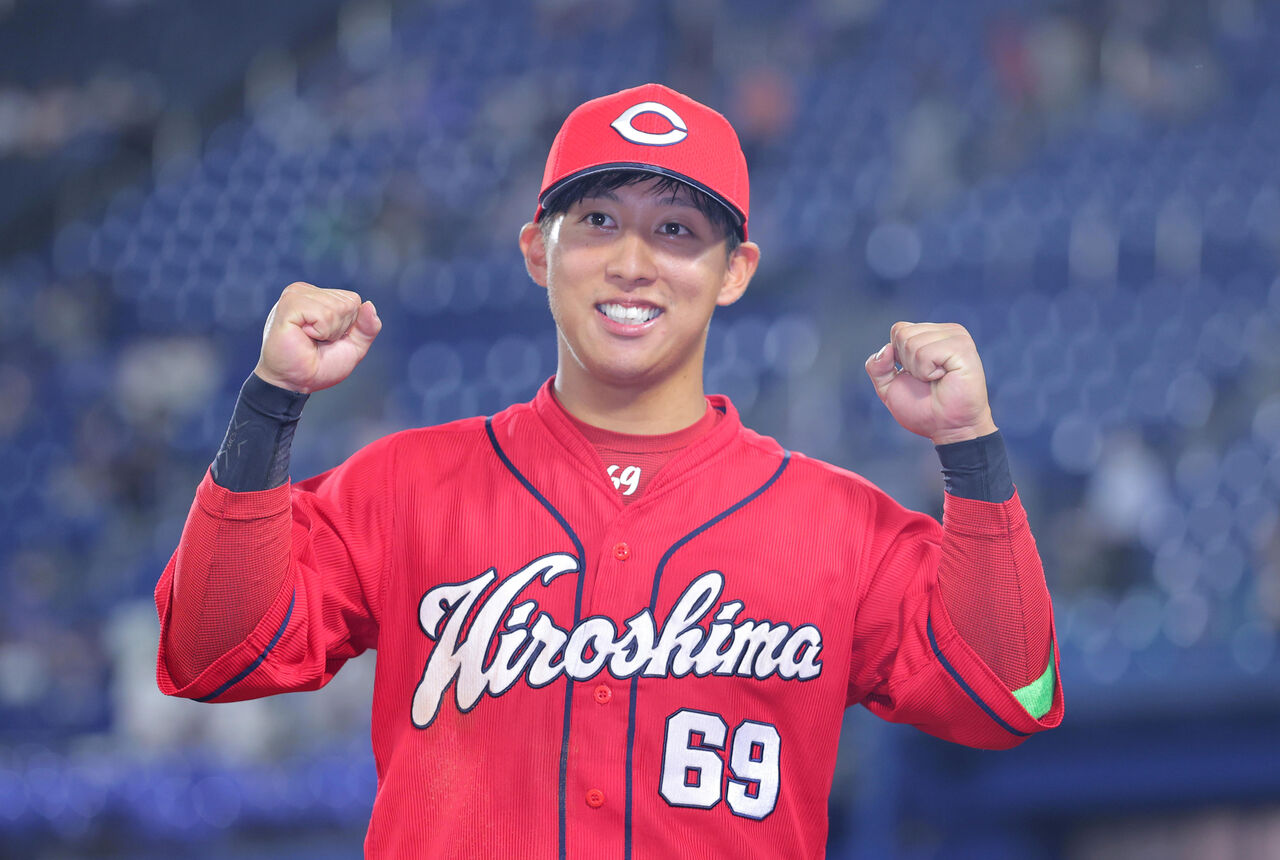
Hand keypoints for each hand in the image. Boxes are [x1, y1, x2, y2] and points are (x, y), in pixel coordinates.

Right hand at [254, 282, 381, 392]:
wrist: (297, 382)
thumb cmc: (320, 366)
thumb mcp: (354, 346)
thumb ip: (368, 327)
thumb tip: (369, 305)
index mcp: (319, 297)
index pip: (353, 300)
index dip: (349, 325)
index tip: (327, 337)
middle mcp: (306, 291)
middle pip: (348, 303)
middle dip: (339, 329)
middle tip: (317, 341)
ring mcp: (296, 294)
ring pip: (337, 308)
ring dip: (329, 331)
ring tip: (309, 338)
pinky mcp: (289, 304)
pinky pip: (324, 315)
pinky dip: (321, 331)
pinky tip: (304, 335)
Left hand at [864, 321, 996, 444]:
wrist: (948, 429)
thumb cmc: (923, 409)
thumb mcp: (889, 387)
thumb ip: (877, 367)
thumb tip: (886, 349)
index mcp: (932, 334)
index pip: (898, 329)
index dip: (898, 357)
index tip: (917, 375)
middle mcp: (946, 331)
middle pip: (902, 334)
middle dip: (907, 364)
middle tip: (928, 379)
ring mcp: (957, 337)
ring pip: (911, 343)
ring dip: (918, 370)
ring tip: (937, 379)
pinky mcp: (962, 347)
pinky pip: (925, 353)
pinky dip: (927, 372)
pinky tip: (944, 378)